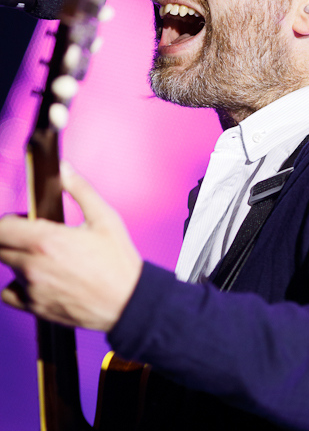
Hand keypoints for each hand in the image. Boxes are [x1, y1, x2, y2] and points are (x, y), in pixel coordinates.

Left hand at [0, 162, 142, 331]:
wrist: (128, 302)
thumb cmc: (118, 261)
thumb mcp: (105, 218)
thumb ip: (80, 189)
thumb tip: (64, 169)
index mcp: (47, 240)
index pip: (2, 227)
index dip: (9, 220)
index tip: (24, 220)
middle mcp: (33, 266)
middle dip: (11, 237)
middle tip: (33, 235)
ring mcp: (32, 289)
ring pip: (6, 267)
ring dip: (17, 258)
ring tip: (44, 257)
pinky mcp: (35, 308)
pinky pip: (9, 293)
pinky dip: (18, 284)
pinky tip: (38, 278)